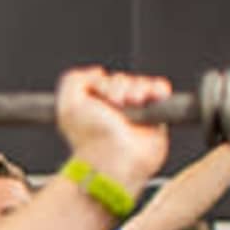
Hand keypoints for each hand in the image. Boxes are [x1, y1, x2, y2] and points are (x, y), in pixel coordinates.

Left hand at [52, 66, 172, 193]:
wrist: (115, 158)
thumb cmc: (91, 137)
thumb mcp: (68, 105)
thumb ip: (74, 80)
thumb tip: (98, 71)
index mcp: (93, 106)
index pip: (103, 79)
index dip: (103, 83)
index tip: (101, 98)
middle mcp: (114, 109)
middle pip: (123, 79)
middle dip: (120, 86)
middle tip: (116, 104)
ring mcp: (135, 112)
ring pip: (141, 82)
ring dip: (138, 88)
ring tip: (134, 102)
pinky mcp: (154, 116)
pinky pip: (160, 90)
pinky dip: (158, 88)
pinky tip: (151, 96)